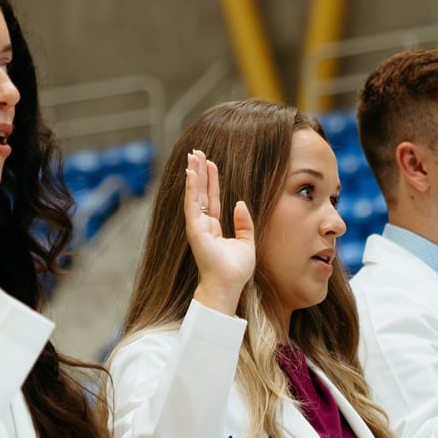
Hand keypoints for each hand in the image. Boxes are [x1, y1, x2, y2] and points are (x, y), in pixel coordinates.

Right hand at [184, 150, 254, 314]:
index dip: (211, 181)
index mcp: (214, 228)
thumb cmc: (235, 270)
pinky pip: (192, 203)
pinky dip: (190, 187)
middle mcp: (203, 225)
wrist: (228, 285)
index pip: (211, 199)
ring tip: (192, 155)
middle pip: (200, 192)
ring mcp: (197, 226)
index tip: (210, 163)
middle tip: (196, 152)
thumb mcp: (246, 242)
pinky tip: (190, 172)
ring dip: (193, 174)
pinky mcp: (194, 228)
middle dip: (199, 172)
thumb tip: (239, 203)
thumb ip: (244, 222)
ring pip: (194, 194)